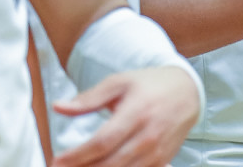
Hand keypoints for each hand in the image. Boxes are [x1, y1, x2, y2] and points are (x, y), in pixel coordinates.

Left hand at [51, 66, 198, 166]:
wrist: (186, 92)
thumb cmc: (149, 85)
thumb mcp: (118, 83)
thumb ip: (88, 99)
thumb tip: (58, 107)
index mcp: (136, 112)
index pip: (102, 142)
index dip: (77, 155)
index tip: (56, 160)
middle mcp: (149, 136)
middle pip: (111, 163)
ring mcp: (157, 152)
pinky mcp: (162, 162)